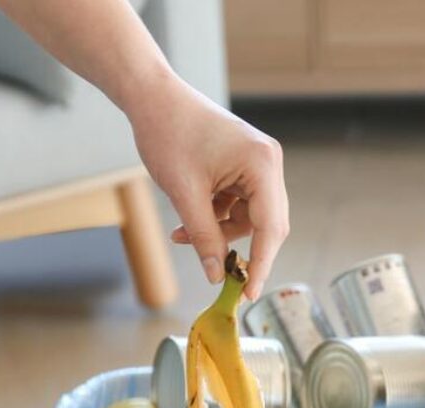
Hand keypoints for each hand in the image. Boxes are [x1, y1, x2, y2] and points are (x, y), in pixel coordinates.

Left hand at [127, 75, 288, 296]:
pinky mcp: (245, 165)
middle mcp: (268, 163)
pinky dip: (216, 216)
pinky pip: (239, 203)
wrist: (153, 98)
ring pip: (249, 217)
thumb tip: (216, 275)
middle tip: (217, 274)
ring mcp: (259, 163)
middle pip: (266, 224)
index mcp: (262, 165)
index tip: (249, 294)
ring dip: (220, 232)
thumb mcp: (185, 194)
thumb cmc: (168, 134)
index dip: (261, 264)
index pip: (271, 228)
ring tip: (184, 235)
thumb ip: (205, 237)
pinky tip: (189, 219)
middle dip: (236, 246)